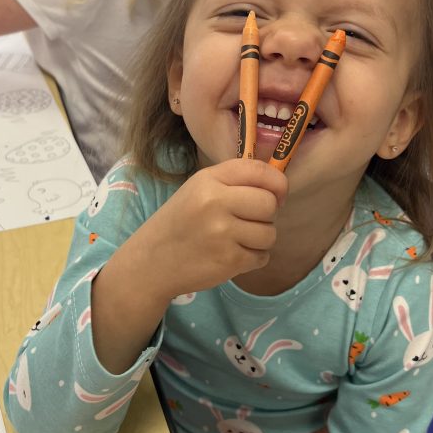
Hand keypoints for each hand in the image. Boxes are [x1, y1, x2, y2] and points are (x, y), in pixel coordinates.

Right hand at [145, 158, 287, 299]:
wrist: (152, 261)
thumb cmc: (181, 222)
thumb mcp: (199, 189)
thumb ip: (235, 182)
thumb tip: (280, 189)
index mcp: (209, 180)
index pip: (259, 171)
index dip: (277, 184)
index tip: (276, 195)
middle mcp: (215, 202)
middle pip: (269, 204)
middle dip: (267, 215)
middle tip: (249, 221)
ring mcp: (222, 233)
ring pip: (270, 234)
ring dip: (260, 240)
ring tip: (238, 240)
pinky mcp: (228, 261)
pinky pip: (262, 257)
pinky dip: (253, 258)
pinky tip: (233, 255)